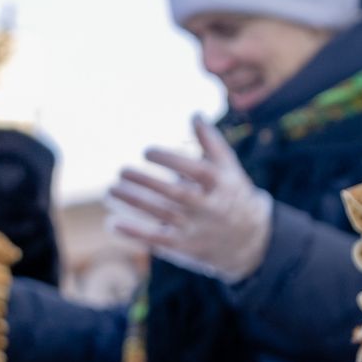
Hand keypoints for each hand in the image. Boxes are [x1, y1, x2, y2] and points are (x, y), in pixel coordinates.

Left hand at [108, 116, 275, 282]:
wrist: (250, 239)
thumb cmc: (231, 193)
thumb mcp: (229, 168)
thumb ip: (211, 142)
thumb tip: (195, 114)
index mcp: (222, 184)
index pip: (197, 171)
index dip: (171, 161)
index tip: (146, 151)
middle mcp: (210, 207)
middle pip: (177, 194)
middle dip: (147, 182)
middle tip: (121, 170)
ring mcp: (197, 228)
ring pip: (163, 215)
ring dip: (134, 202)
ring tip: (110, 190)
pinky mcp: (185, 247)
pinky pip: (158, 240)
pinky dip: (135, 233)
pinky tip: (112, 223)